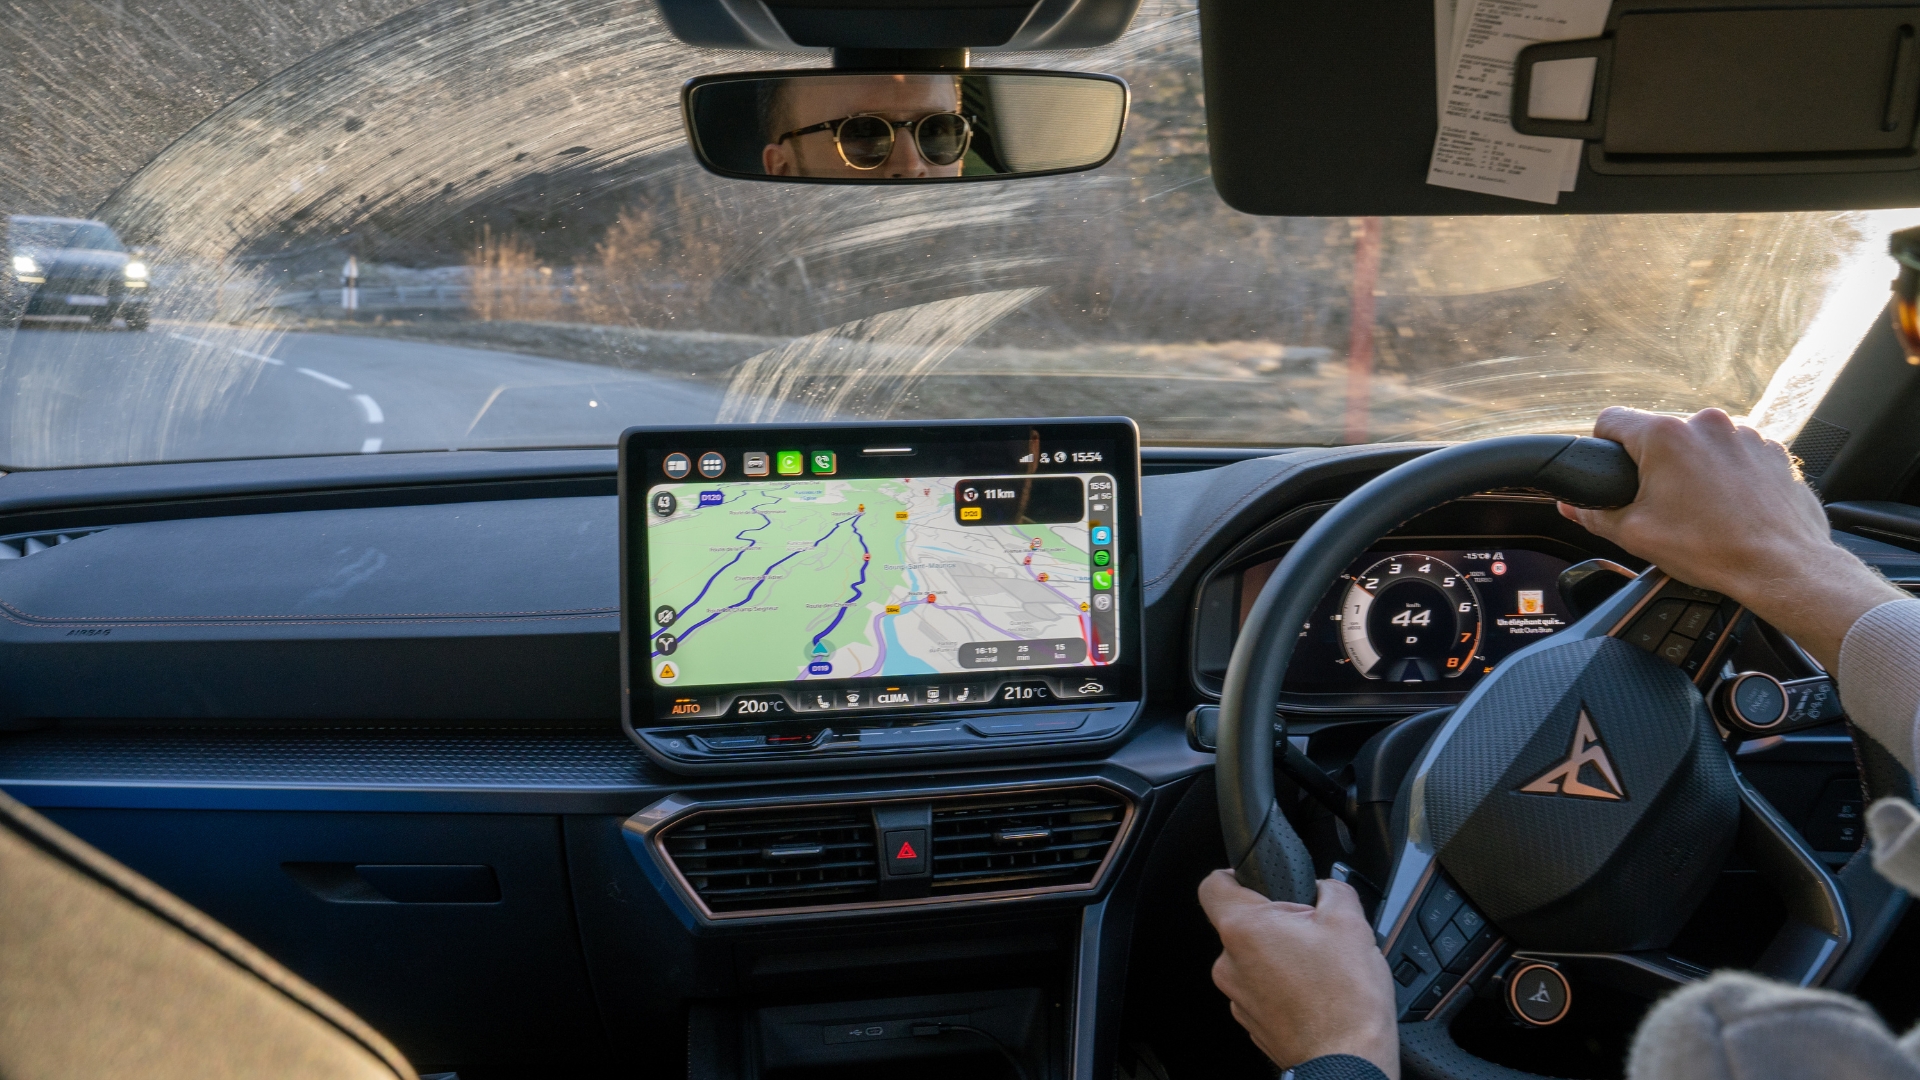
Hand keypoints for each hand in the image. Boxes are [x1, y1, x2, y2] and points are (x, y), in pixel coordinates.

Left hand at [1198, 870, 1398, 1076]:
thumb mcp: (1350, 923)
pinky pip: (1263, 990)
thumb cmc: (1344, 1002)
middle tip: (1313, 931)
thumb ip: (1333, 890)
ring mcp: (1238, 997)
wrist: (1347, 1061)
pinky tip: (1317, 992)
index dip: (1234, 874)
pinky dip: (1285, 986)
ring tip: (1322, 967)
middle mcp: (1230, 964)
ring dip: (1283, 956)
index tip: (1251, 877)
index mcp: (1244, 930)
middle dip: (1278, 922)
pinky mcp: (1253, 1022)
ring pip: (1255, 960)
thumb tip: (1328, 888)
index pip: (1213, 885)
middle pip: (1243, 925)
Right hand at [1558, 407, 1905, 670]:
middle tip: (1661, 503)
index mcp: (1666, 436)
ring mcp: (1745, 433)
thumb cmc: (1712, 551)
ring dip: (1694, 467)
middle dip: (1655, 463)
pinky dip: (1728, 473)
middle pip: (1661, 433)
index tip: (1611, 467)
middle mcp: (1706, 423)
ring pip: (1701, 443)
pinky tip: (1731, 506)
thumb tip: (1570, 506)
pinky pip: (1736, 453)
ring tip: (1702, 508)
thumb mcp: (1635, 536)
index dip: (1602, 444)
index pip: (1612, 419)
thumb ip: (1594, 514)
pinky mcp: (1773, 448)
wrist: (1783, 567)